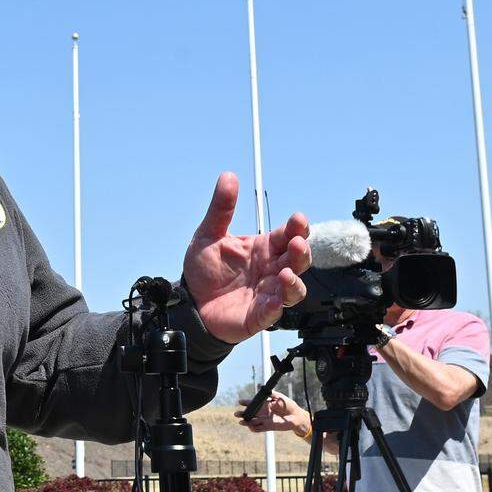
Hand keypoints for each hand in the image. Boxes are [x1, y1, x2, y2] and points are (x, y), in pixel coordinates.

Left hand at [183, 172, 310, 342]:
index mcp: (263, 248)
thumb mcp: (208, 235)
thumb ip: (221, 209)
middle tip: (298, 242)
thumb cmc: (205, 269)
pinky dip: (276, 307)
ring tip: (286, 273)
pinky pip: (273, 313)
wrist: (189, 301)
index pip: (288, 235)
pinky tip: (274, 300)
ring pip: (294, 289)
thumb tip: (228, 176)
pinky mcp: (258, 316)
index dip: (297, 228)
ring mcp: (267, 293)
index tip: (298, 219)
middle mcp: (271, 270)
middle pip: (297, 260)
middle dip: (302, 251)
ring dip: (294, 282)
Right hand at [235, 390, 308, 434]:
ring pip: (253, 422)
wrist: (296, 416)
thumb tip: (260, 386)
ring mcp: (265, 420)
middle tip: (236, 413)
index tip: (240, 402)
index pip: (253, 403)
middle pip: (250, 413)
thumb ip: (269, 393)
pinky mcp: (268, 427)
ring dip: (246, 422)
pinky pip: (259, 429)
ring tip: (241, 422)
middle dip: (243, 413)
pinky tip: (250, 427)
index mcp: (264, 404)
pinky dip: (254, 428)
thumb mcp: (279, 396)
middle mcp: (263, 412)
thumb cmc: (288, 405)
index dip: (246, 403)